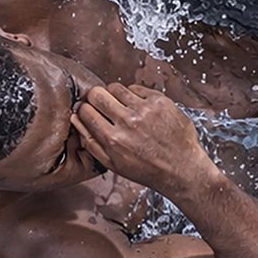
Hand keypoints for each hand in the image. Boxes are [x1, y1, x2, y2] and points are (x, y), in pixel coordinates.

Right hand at [72, 83, 218, 195]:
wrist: (182, 168)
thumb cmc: (147, 169)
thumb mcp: (114, 164)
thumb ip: (91, 142)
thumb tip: (76, 119)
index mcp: (113, 139)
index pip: (86, 111)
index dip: (85, 110)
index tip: (89, 111)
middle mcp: (128, 122)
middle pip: (97, 94)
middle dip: (95, 98)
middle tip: (101, 105)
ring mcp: (145, 109)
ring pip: (116, 88)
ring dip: (114, 95)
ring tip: (121, 107)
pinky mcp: (160, 101)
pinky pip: (136, 88)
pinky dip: (133, 95)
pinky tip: (138, 107)